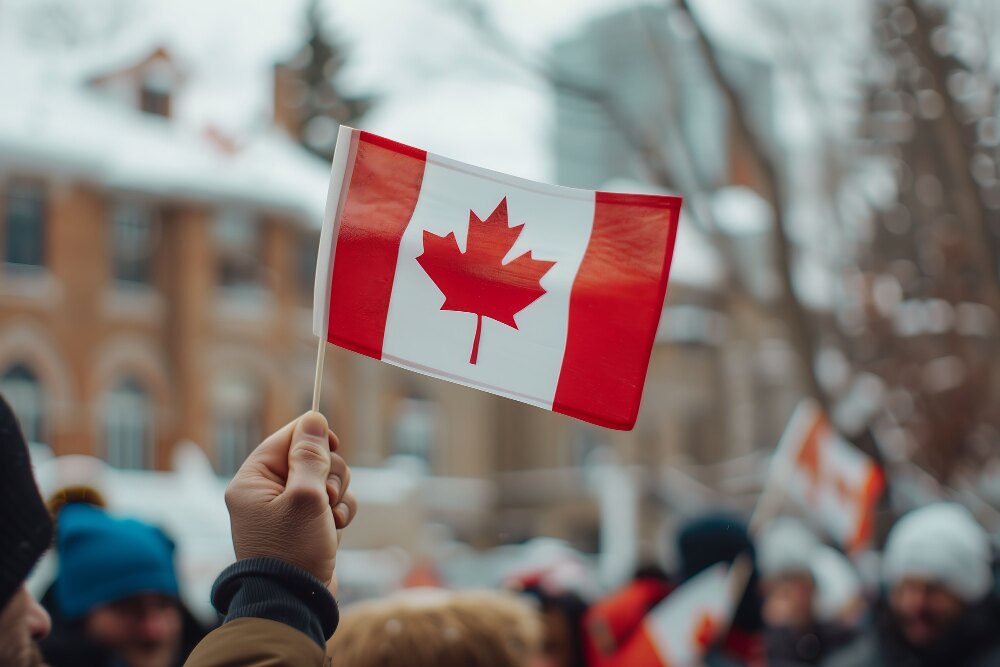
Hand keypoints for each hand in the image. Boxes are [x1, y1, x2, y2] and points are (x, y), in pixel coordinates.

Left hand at [224, 412, 357, 586]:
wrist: (296, 602)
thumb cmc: (293, 551)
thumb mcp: (304, 497)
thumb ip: (310, 456)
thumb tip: (314, 419)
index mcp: (253, 481)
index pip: (286, 438)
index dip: (312, 437)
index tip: (333, 445)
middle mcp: (266, 493)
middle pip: (310, 457)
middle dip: (328, 474)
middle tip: (324, 496)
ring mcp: (287, 510)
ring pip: (325, 480)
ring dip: (337, 495)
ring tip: (330, 518)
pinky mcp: (305, 525)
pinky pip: (330, 503)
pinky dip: (339, 513)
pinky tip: (335, 530)